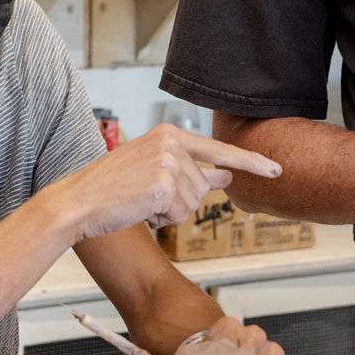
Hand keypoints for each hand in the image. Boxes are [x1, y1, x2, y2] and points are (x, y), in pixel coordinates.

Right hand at [42, 125, 280, 244]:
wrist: (78, 202)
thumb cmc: (111, 189)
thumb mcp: (154, 171)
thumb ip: (192, 170)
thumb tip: (226, 174)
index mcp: (169, 134)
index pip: (219, 149)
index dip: (251, 162)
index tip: (276, 170)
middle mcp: (172, 143)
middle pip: (203, 187)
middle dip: (180, 201)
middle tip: (145, 198)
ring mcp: (168, 163)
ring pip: (192, 203)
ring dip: (169, 212)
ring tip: (139, 202)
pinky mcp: (163, 185)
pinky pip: (180, 215)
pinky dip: (161, 220)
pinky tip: (139, 210)